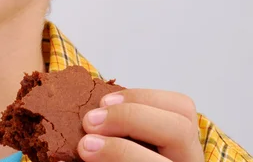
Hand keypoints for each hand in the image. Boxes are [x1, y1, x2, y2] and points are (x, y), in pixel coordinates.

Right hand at [76, 89, 204, 161]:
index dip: (119, 152)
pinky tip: (114, 102)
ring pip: (182, 109)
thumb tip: (60, 157)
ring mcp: (191, 149)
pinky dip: (142, 96)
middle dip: (128, 118)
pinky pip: (175, 103)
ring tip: (102, 104)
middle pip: (177, 131)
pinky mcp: (184, 134)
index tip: (86, 146)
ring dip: (137, 100)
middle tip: (89, 122)